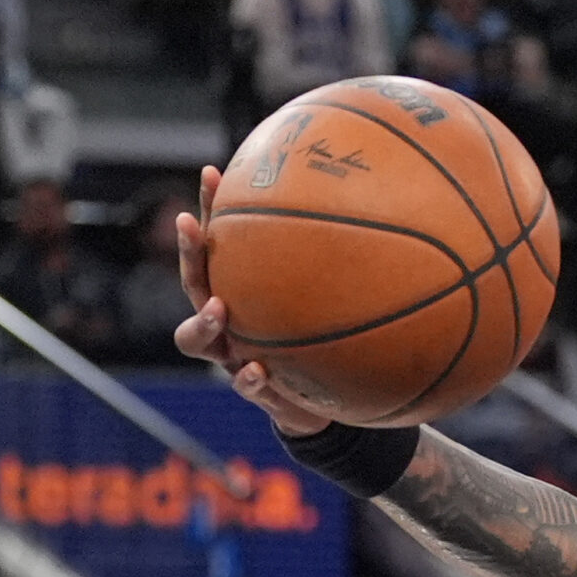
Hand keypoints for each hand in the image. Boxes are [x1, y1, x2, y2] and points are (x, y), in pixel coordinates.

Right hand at [173, 165, 331, 433]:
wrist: (324, 404)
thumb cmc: (324, 342)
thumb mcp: (335, 302)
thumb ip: (345, 266)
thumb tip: (385, 207)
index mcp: (241, 293)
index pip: (219, 245)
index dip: (211, 210)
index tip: (214, 173)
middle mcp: (227, 321)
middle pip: (194, 283)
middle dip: (191, 252)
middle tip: (191, 224)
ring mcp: (233, 356)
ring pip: (195, 339)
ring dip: (203, 321)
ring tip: (217, 306)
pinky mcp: (254, 392)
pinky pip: (245, 385)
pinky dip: (250, 378)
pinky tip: (259, 371)